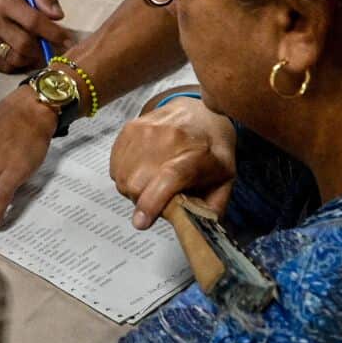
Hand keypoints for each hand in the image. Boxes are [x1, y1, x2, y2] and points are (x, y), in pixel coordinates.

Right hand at [0, 0, 75, 72]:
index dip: (53, 33)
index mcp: (8, 3)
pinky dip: (19, 65)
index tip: (67, 40)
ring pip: (16, 59)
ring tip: (35, 52)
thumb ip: (47, 0)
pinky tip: (22, 56)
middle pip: (24, 45)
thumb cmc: (13, 1)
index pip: (33, 21)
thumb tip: (58, 16)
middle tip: (48, 48)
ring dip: (31, 59)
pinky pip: (5, 67)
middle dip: (41, 49)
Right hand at [109, 95, 236, 229]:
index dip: (153, 202)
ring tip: (151, 182)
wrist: (199, 112)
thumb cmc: (212, 150)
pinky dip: (124, 174)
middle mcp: (170, 137)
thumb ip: (210, 207)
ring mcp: (146, 131)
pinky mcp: (130, 128)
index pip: (171, 176)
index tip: (141, 223)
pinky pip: (116, 165)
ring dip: (133, 188)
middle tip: (159, 198)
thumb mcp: (225, 180)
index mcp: (200, 154)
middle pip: (139, 182)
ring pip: (123, 176)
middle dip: (144, 200)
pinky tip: (141, 170)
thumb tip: (193, 230)